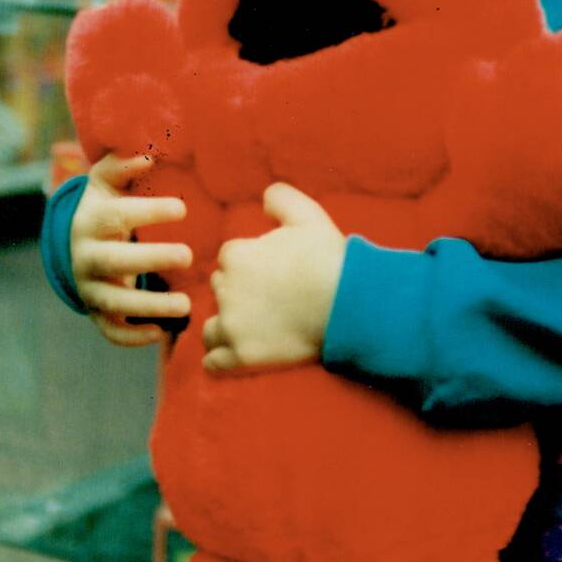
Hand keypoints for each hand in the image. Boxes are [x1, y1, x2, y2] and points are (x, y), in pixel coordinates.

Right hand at [70, 152, 191, 347]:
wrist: (75, 246)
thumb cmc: (104, 208)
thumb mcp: (106, 183)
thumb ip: (122, 165)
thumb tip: (147, 155)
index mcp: (90, 222)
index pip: (116, 215)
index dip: (147, 211)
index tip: (182, 208)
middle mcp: (85, 257)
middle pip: (113, 261)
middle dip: (150, 259)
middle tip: (189, 256)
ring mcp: (89, 288)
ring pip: (113, 303)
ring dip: (149, 307)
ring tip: (186, 305)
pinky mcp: (96, 312)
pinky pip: (110, 330)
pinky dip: (132, 337)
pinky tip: (163, 333)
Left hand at [202, 183, 346, 375]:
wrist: (349, 304)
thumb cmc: (329, 259)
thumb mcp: (308, 215)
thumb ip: (280, 198)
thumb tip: (263, 199)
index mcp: (236, 254)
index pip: (230, 260)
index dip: (251, 266)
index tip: (274, 275)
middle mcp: (226, 290)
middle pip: (220, 291)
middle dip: (239, 295)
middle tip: (271, 301)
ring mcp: (233, 325)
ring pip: (212, 327)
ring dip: (227, 327)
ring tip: (255, 330)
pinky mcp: (242, 357)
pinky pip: (213, 363)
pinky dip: (220, 361)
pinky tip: (237, 355)